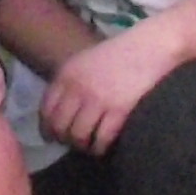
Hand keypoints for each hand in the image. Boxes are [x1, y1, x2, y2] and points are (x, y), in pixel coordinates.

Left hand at [39, 21, 180, 156]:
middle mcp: (77, 87)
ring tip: (88, 147)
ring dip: (82, 146)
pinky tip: (102, 147)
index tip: (50, 137)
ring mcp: (97, 99)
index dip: (46, 127)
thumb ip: (71, 81)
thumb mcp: (86, 61)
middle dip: (64, 139)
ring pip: (78, 135)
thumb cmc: (120, 53)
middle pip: (59, 125)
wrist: (149, 47)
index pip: (46, 108)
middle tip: (73, 144)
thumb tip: (62, 110)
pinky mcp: (118, 110)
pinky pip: (102, 138)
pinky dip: (100, 147)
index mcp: (66, 73)